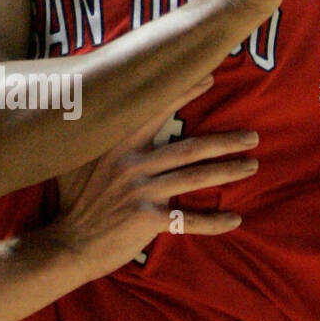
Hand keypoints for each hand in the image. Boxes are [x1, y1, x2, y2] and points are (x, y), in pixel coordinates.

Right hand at [50, 82, 257, 275]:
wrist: (67, 243)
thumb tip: (91, 101)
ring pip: (195, 178)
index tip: (210, 77)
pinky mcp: (147, 219)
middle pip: (190, 147)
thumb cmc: (72, 199)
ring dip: (228, 172)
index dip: (185, 92)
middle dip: (225, 141)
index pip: (157, 110)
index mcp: (116, 143)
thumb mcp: (73, 157)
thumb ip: (91, 132)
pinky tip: (234, 220)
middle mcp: (132, 163)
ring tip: (251, 166)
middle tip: (252, 137)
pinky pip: (188, 220)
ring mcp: (141, 191)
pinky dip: (213, 221)